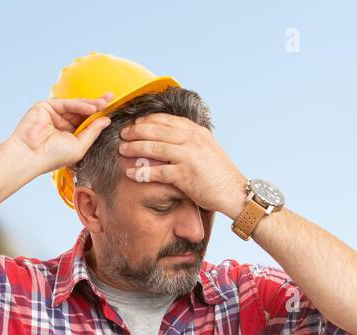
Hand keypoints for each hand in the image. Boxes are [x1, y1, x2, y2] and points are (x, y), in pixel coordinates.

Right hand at [7, 93, 115, 177]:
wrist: (31, 155)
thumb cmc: (52, 157)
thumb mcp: (79, 146)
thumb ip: (92, 132)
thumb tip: (106, 120)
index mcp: (69, 135)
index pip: (86, 122)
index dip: (99, 116)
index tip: (112, 109)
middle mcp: (62, 123)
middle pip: (83, 111)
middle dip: (97, 105)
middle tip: (111, 98)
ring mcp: (54, 114)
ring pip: (76, 106)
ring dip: (90, 104)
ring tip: (103, 104)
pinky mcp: (46, 107)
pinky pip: (66, 103)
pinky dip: (80, 105)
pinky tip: (92, 107)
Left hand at [118, 115, 247, 218]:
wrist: (234, 192)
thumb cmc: (220, 174)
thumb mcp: (208, 149)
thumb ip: (192, 141)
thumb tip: (174, 138)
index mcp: (197, 132)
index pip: (168, 120)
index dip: (148, 120)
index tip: (136, 122)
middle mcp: (192, 140)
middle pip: (157, 130)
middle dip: (137, 131)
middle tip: (123, 133)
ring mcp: (189, 156)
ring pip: (155, 148)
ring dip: (135, 148)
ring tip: (122, 150)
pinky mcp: (185, 175)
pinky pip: (158, 171)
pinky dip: (142, 172)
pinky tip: (130, 173)